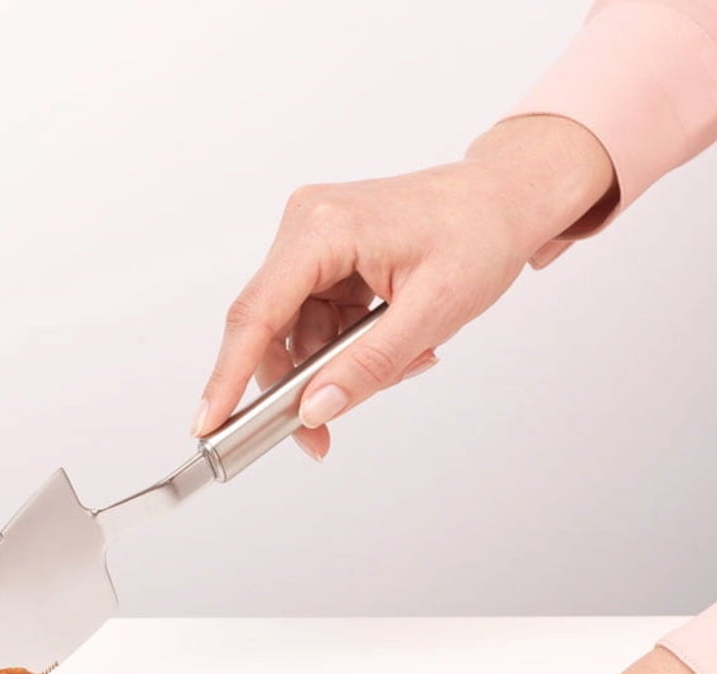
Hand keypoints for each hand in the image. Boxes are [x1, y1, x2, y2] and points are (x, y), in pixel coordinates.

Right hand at [192, 115, 615, 458]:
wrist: (508, 196)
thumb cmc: (482, 232)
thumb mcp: (434, 310)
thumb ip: (369, 365)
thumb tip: (316, 408)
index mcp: (323, 227)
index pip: (256, 314)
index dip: (227, 376)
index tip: (208, 424)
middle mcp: (306, 224)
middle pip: (270, 327)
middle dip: (299, 382)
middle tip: (318, 435)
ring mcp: (312, 237)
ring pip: (295, 329)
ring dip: (335, 363)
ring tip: (400, 362)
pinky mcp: (325, 253)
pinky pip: (315, 317)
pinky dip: (346, 343)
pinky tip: (390, 341)